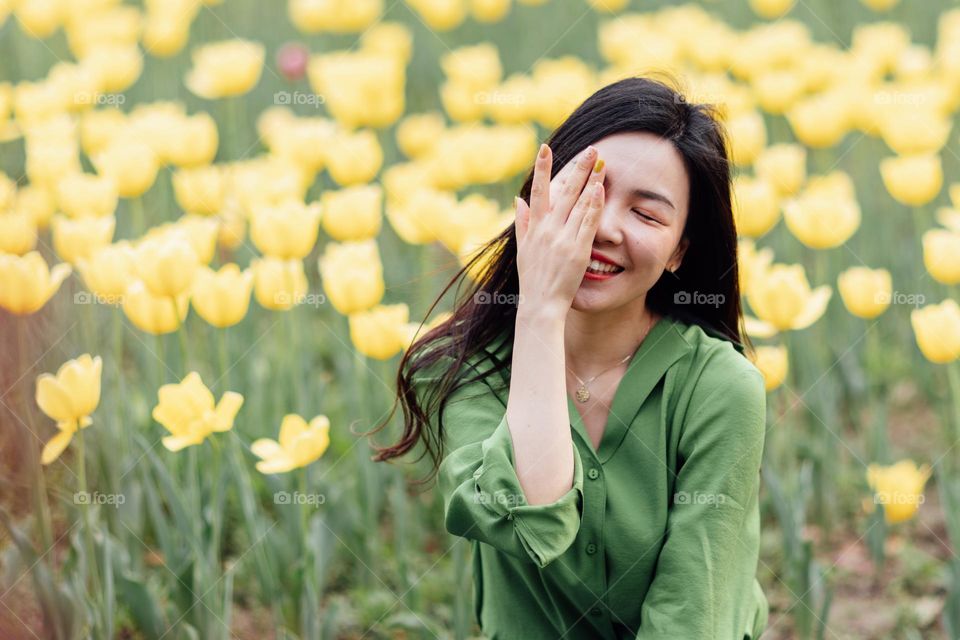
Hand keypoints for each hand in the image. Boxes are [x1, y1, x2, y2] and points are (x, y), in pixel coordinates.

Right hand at [514, 143, 605, 316]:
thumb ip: (522, 223)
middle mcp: (547, 229)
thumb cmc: (532, 278)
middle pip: (563, 191)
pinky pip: (588, 223)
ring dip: (590, 180)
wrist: (541, 304)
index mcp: (534, 228)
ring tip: (601, 162)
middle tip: (590, 149)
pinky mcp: (578, 250)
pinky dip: (594, 204)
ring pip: (578, 203)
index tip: (545, 147)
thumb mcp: (522, 249)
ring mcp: (563, 239)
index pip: (537, 191)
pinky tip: (600, 188)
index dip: (541, 168)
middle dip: (578, 167)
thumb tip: (517, 200)